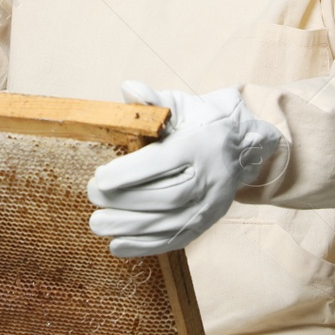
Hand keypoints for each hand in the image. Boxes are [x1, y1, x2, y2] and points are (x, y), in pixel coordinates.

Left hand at [87, 80, 282, 256]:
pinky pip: (175, 240)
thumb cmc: (200, 123)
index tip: (100, 177)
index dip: (130, 173)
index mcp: (201, 145)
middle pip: (167, 196)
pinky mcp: (206, 224)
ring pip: (169, 223)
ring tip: (97, 223)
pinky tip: (117, 245)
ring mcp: (211, 206)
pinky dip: (144, 247)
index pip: (163, 162)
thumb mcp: (181, 105)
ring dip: (129, 227)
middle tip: (92, 195)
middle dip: (125, 200)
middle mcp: (211, 178)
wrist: (242, 148)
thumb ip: (154, 101)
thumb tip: (128, 88)